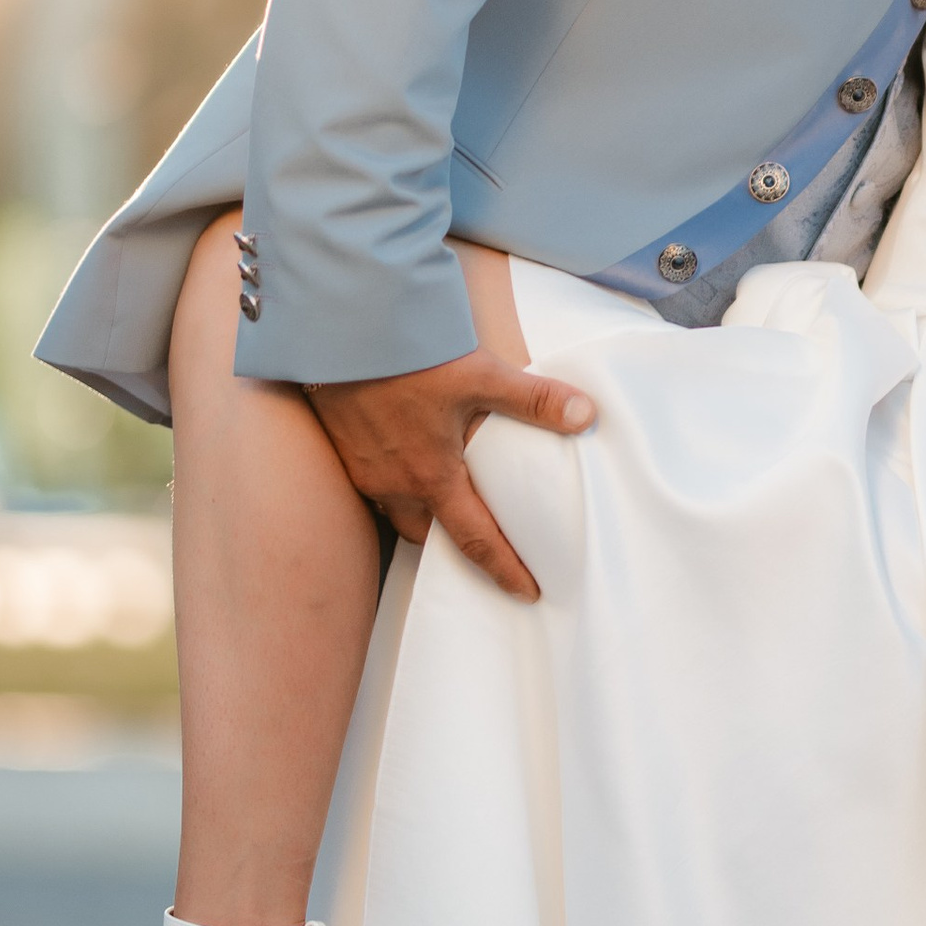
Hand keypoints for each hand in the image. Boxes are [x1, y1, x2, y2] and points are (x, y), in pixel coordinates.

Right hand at [307, 350, 593, 601]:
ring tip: (445, 503)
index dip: (504, 569)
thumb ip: (534, 399)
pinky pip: (372, 486)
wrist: (340, 333)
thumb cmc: (408, 355)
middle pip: (429, 534)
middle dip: (456, 546)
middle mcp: (394, 484)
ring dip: (422, 514)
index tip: (526, 592)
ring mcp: (363, 469)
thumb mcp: (482, 374)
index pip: (475, 540)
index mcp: (433, 476)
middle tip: (482, 544)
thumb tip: (585, 415)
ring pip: (397, 511)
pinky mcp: (342, 447)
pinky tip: (404, 461)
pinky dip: (394, 486)